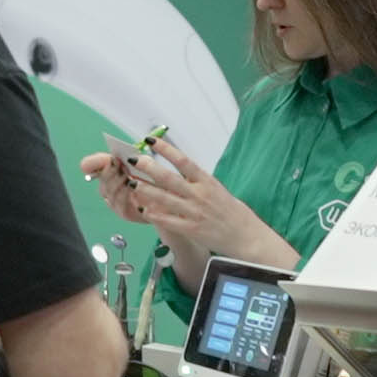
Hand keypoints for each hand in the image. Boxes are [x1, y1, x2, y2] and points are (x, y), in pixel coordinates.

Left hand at [78, 142, 286, 270]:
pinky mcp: (191, 229)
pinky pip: (168, 221)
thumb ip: (198, 181)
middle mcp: (199, 195)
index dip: (165, 149)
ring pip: (164, 199)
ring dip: (145, 190)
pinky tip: (142, 209)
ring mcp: (194, 212)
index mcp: (207, 181)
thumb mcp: (217, 189)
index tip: (150, 141)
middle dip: (149, 168)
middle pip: (169, 178)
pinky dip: (154, 215)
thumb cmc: (231, 212)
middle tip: (133, 160)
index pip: (183, 161)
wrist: (245, 236)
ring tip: (131, 183)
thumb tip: (179, 168)